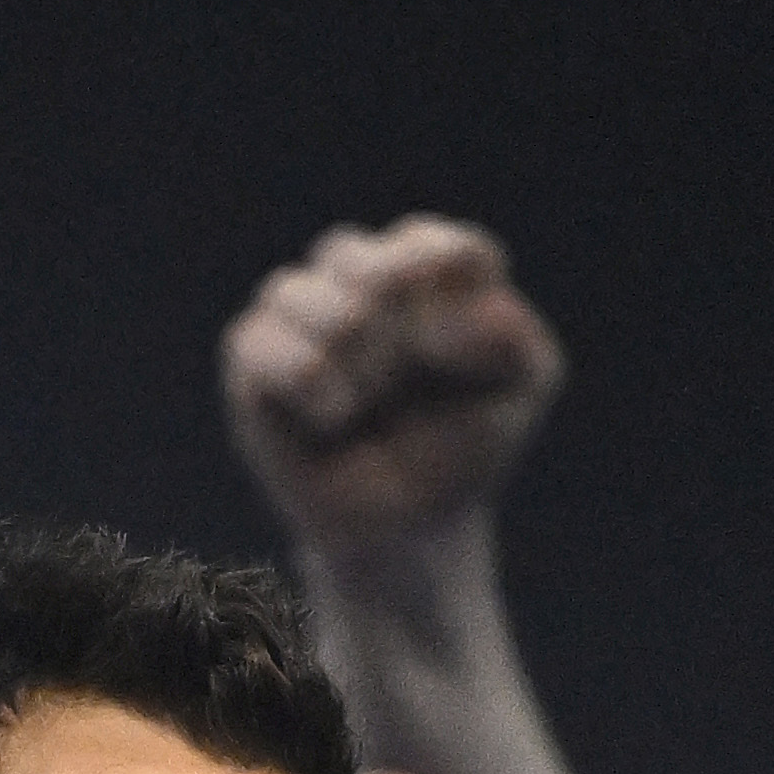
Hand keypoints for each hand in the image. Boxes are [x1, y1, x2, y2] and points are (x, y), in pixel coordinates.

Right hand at [223, 217, 563, 568]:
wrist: (403, 527)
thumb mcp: (521, 386)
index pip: (431, 246)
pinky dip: (305, 383)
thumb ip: (509, 336)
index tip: (456, 356)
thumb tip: (432, 325)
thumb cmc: (462, 446)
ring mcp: (300, 307)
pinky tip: (331, 418)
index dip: (438, 292)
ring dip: (340, 360)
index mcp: (432, 266)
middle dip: (386, 330)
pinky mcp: (252, 352)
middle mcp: (362, 272)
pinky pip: (259, 342)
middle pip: (354, 258)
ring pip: (294, 292)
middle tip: (403, 383)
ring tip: (365, 404)